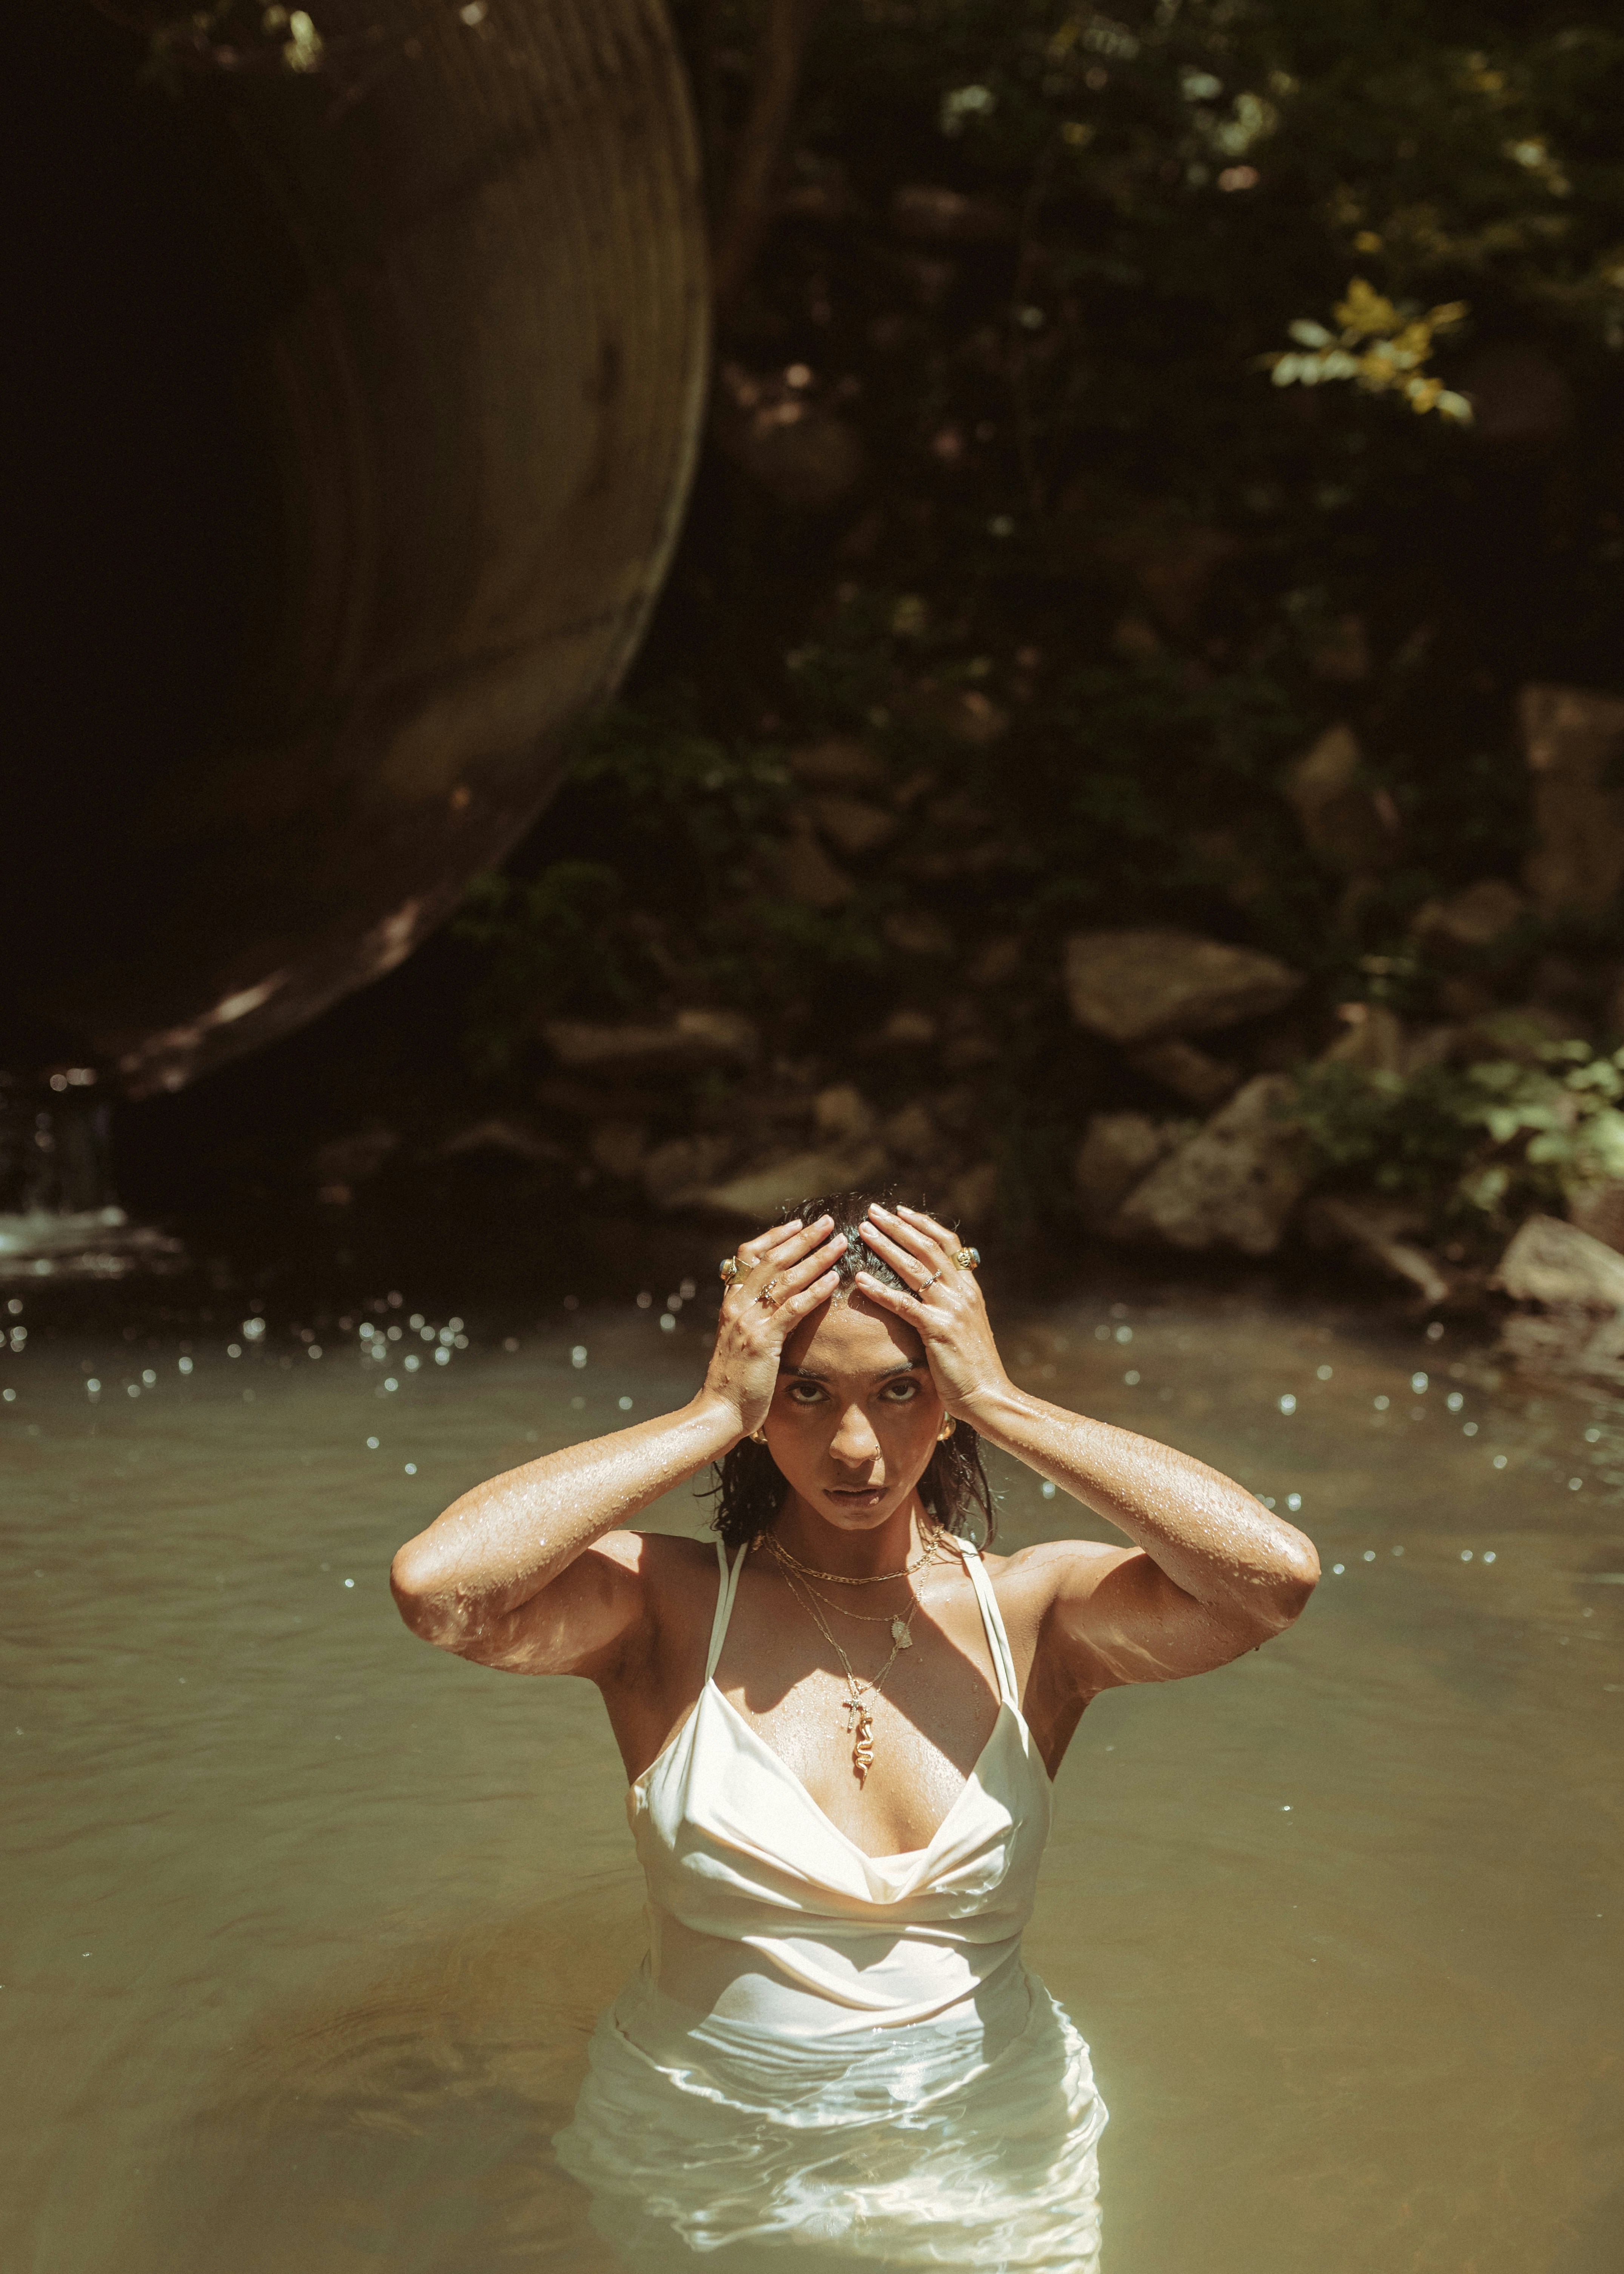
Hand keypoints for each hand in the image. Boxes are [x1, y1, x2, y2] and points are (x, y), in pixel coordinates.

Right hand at [701, 1216, 845, 1439]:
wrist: (717, 1413)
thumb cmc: (733, 1382)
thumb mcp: (739, 1342)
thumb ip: (753, 1319)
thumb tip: (774, 1304)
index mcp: (731, 1303)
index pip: (748, 1255)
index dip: (774, 1236)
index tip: (798, 1223)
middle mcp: (736, 1306)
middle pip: (771, 1259)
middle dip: (801, 1237)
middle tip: (826, 1221)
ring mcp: (748, 1322)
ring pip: (785, 1279)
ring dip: (815, 1257)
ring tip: (839, 1241)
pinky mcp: (762, 1342)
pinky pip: (793, 1309)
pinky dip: (815, 1290)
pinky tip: (835, 1279)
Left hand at [854, 1205, 1010, 1419]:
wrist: (989, 1396)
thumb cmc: (974, 1365)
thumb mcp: (968, 1325)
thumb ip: (954, 1303)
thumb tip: (934, 1287)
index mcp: (971, 1288)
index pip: (947, 1243)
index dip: (922, 1223)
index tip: (899, 1210)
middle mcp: (963, 1292)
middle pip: (927, 1247)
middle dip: (897, 1226)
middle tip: (873, 1211)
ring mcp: (951, 1309)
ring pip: (913, 1267)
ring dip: (885, 1246)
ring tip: (863, 1231)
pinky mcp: (937, 1329)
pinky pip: (904, 1303)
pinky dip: (880, 1289)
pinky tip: (859, 1279)